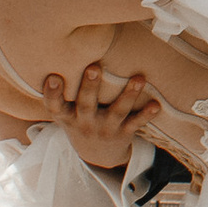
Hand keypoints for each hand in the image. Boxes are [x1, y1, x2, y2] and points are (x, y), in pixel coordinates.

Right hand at [42, 57, 162, 169]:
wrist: (98, 156)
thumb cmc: (79, 120)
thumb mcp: (66, 112)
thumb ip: (62, 91)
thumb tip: (59, 50)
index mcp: (68, 116)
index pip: (55, 106)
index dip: (52, 94)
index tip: (53, 78)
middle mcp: (85, 123)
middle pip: (86, 104)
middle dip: (90, 87)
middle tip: (93, 67)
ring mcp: (105, 129)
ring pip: (117, 111)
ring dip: (128, 95)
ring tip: (139, 79)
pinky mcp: (123, 133)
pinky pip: (135, 123)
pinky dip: (146, 115)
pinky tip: (156, 105)